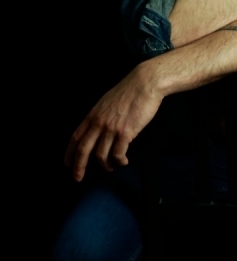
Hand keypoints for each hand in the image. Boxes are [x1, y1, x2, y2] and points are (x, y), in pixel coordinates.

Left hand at [64, 59, 163, 181]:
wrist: (145, 83)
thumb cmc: (129, 90)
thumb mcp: (107, 102)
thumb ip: (101, 116)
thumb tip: (99, 128)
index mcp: (93, 114)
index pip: (76, 137)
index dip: (70, 152)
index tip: (68, 163)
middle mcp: (99, 123)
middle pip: (84, 149)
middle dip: (79, 166)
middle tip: (78, 177)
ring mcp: (111, 128)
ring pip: (101, 155)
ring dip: (105, 165)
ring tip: (111, 167)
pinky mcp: (126, 133)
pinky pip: (118, 154)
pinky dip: (120, 161)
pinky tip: (123, 161)